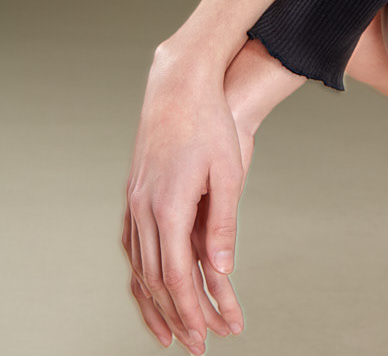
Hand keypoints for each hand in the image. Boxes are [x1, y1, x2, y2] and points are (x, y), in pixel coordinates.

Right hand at [123, 45, 246, 352]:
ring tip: (168, 332)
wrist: (178, 83)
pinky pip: (131, 244)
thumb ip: (224, 223)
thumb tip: (223, 270)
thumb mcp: (229, 170)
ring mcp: (134, 200)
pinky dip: (139, 273)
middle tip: (194, 346)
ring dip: (152, 302)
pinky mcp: (134, 191)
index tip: (205, 336)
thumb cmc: (210, 123)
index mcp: (169, 206)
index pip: (175, 276)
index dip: (190, 310)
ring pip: (138, 266)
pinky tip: (147, 287)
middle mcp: (144, 208)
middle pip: (154, 279)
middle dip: (175, 316)